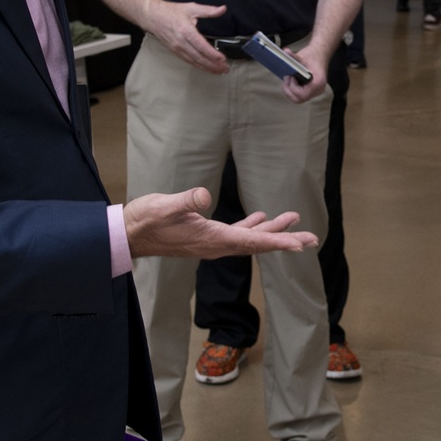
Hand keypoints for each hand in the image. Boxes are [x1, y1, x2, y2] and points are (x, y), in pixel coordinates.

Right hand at [124, 187, 316, 259]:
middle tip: (311, 239)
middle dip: (285, 240)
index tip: (300, 244)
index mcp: (212, 239)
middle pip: (258, 244)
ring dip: (273, 231)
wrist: (128, 234)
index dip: (278, 242)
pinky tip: (261, 217)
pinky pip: (236, 234)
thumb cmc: (146, 220)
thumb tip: (205, 196)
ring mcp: (212, 242)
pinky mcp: (205, 235)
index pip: (252, 242)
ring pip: (250, 238)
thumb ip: (186, 200)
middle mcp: (216, 245)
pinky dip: (252, 227)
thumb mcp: (166, 206)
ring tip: (294, 221)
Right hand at [143, 0, 231, 72]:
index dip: (212, 54)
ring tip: (219, 71)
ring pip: (194, 61)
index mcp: (186, 31)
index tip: (223, 58)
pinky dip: (198, 66)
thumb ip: (208, 10)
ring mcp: (177, 48)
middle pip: (199, 57)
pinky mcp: (175, 51)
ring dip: (207, 68)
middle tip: (225, 69)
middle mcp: (181, 42)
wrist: (152, 16)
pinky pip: (189, 61)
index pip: (201, 46)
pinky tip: (206, 68)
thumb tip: (223, 9)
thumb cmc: (171, 12)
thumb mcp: (191, 8)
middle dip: (213, 65)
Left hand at [281, 43, 331, 103]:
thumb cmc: (313, 56)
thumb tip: (285, 51)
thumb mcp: (302, 56)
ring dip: (289, 90)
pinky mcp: (311, 91)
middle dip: (289, 90)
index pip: (302, 94)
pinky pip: (300, 96)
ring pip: (298, 99)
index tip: (291, 76)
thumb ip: (293, 56)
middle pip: (299, 99)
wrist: (321, 54)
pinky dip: (293, 89)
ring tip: (288, 78)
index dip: (293, 87)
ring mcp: (315, 92)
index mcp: (318, 82)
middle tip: (287, 78)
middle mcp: (318, 90)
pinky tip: (291, 80)